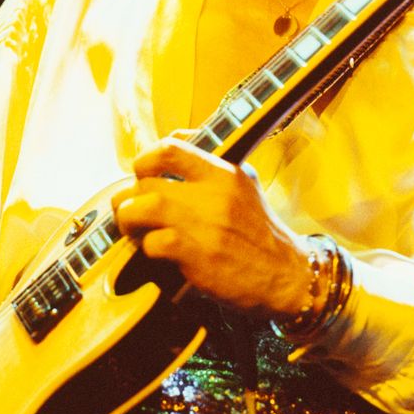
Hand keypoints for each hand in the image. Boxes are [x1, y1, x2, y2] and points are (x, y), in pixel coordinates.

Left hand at [111, 136, 310, 316]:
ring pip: (142, 208)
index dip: (145, 159)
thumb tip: (173, 139)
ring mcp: (204, 225)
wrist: (286, 275)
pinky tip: (156, 252)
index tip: (141, 174)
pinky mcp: (198, 256)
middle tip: (130, 209)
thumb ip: (211, 160)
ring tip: (134, 229)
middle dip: (128, 197)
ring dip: (129, 220)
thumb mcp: (244, 182)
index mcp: (223, 172)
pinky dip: (147, 247)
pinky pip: (153, 243)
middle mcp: (212, 194)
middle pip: (147, 182)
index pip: (170, 148)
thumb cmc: (259, 230)